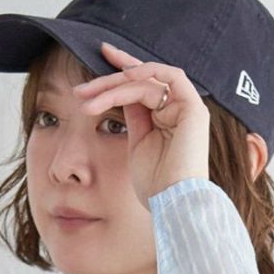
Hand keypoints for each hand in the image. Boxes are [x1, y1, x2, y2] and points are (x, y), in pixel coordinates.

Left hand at [72, 41, 210, 209]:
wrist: (173, 204)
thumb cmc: (156, 186)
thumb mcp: (137, 145)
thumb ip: (133, 117)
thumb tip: (117, 94)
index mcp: (166, 118)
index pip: (141, 87)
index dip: (118, 74)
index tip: (93, 68)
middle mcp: (179, 108)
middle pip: (142, 79)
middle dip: (109, 78)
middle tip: (80, 88)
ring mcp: (187, 106)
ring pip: (147, 79)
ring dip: (115, 85)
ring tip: (88, 98)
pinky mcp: (193, 108)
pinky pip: (166, 78)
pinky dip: (143, 76)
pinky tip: (119, 83)